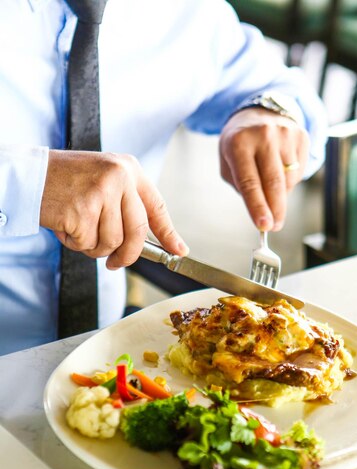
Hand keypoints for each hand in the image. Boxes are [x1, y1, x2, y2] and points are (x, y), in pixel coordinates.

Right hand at [40, 150, 187, 269]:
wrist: (30, 176)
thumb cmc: (66, 182)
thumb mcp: (104, 182)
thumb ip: (126, 207)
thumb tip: (151, 242)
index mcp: (128, 169)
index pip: (156, 206)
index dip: (169, 233)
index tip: (179, 251)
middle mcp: (119, 177)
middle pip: (137, 232)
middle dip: (128, 255)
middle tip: (116, 264)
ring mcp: (101, 193)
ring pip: (112, 242)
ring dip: (95, 247)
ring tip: (78, 229)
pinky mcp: (83, 210)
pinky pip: (89, 244)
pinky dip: (76, 244)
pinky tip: (66, 226)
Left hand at [219, 108, 308, 230]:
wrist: (258, 113)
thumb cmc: (240, 145)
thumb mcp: (228, 163)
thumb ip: (242, 188)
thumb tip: (264, 213)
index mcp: (239, 143)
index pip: (249, 182)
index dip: (257, 207)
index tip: (264, 226)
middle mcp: (263, 135)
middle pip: (274, 183)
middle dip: (275, 210)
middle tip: (274, 226)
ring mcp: (285, 134)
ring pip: (289, 180)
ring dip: (281, 194)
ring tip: (270, 184)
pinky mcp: (301, 136)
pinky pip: (300, 172)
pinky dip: (290, 181)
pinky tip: (281, 170)